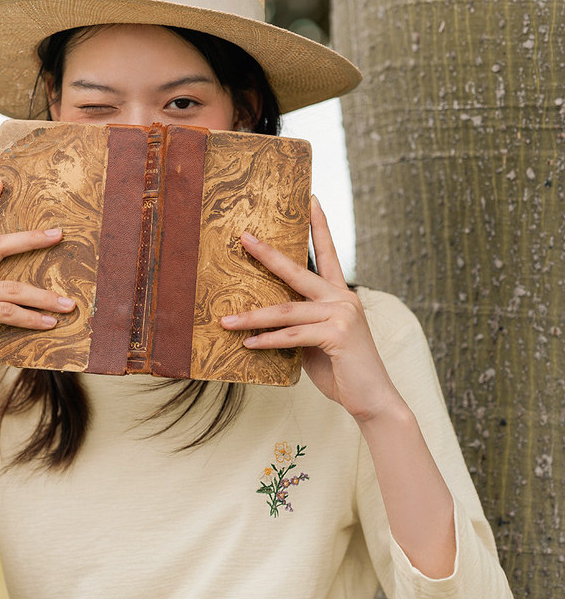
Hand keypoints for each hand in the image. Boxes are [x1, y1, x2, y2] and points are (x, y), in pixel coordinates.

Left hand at [221, 196, 401, 422]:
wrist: (373, 400)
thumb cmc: (342, 369)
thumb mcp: (316, 341)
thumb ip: (298, 324)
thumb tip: (263, 321)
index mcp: (339, 294)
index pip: (328, 252)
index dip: (319, 225)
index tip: (310, 199)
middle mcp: (342, 298)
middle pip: (297, 270)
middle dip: (267, 254)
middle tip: (244, 237)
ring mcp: (341, 314)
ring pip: (286, 310)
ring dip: (251, 317)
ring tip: (225, 320)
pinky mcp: (337, 335)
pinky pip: (293, 336)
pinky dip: (268, 341)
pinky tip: (248, 344)